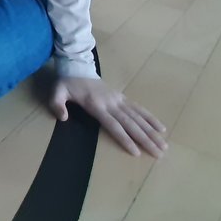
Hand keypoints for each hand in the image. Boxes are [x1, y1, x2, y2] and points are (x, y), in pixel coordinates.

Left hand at [51, 76, 167, 157]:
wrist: (77, 67)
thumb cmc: (67, 83)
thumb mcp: (57, 92)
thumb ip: (57, 104)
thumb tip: (63, 118)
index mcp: (96, 105)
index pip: (114, 124)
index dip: (125, 138)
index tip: (136, 151)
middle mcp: (111, 103)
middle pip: (131, 123)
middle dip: (146, 139)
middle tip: (159, 153)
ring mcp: (118, 99)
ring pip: (138, 117)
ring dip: (152, 131)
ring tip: (164, 145)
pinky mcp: (122, 97)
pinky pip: (139, 108)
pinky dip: (150, 118)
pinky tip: (161, 128)